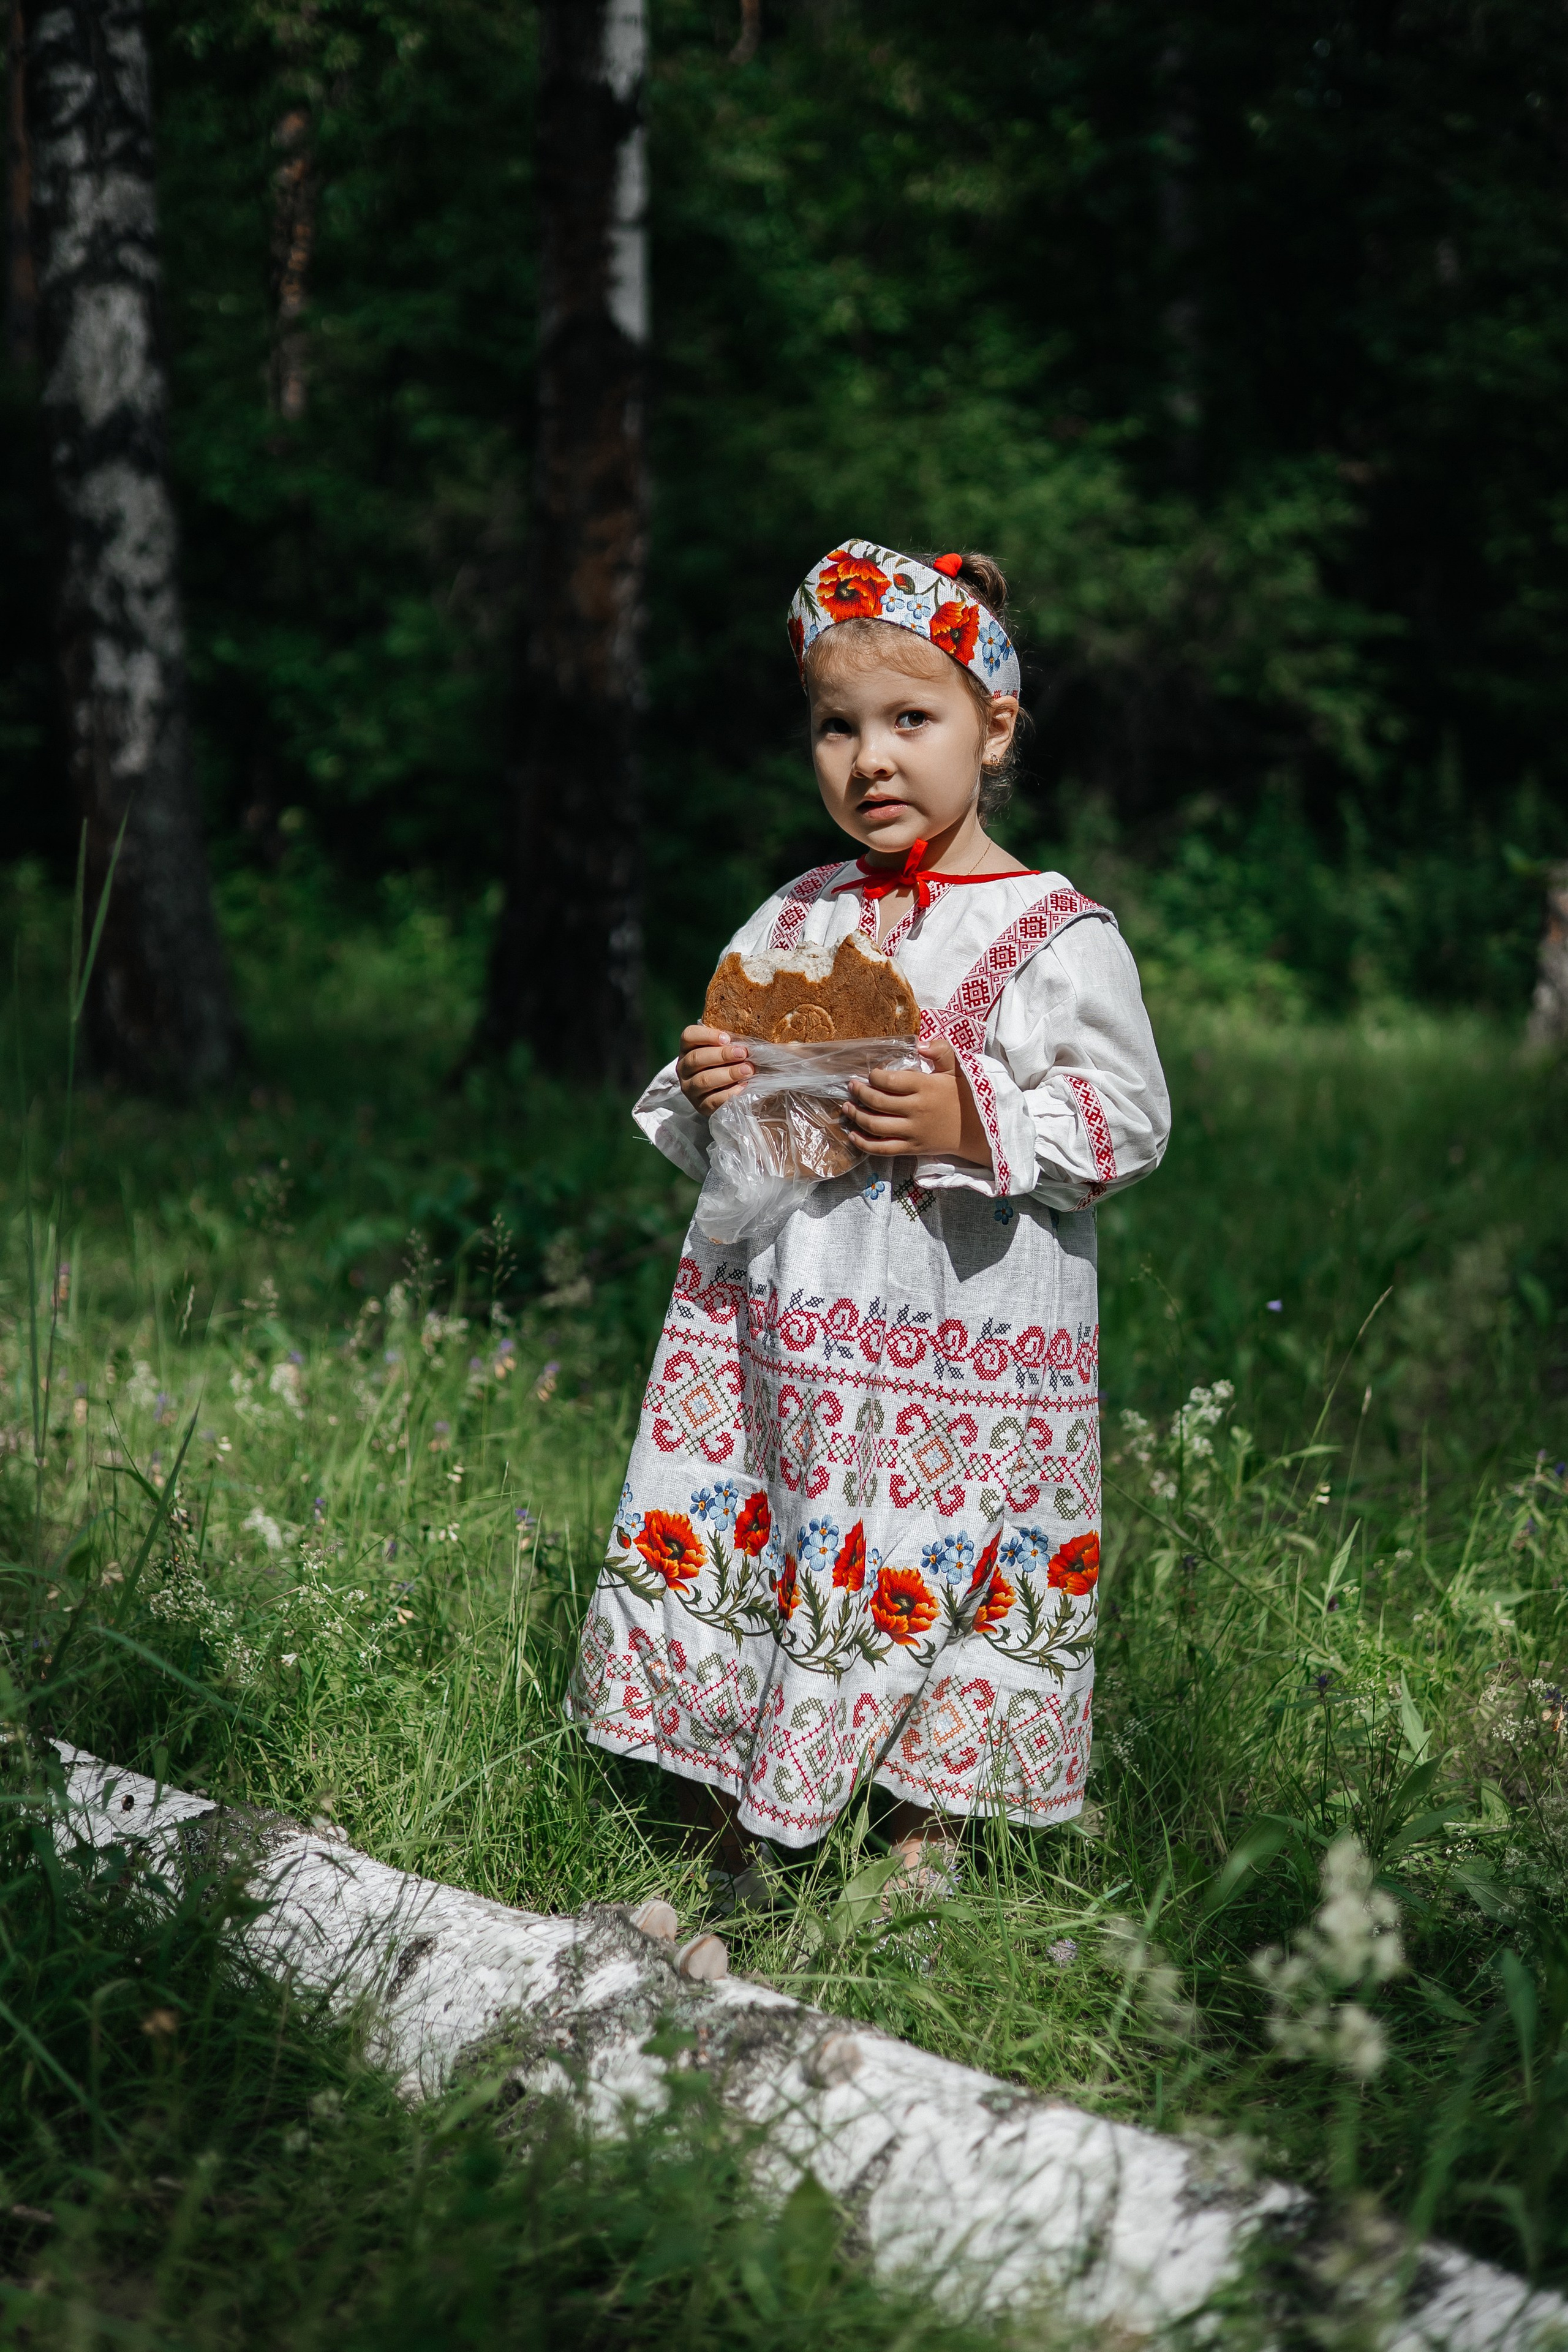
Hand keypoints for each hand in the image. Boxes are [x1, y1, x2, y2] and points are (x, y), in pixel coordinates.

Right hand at [677, 1024, 754, 1118]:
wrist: (729, 1092)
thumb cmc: (730, 1064)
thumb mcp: (728, 1049)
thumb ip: (734, 1040)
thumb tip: (760, 1032)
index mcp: (689, 1048)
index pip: (689, 1036)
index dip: (706, 1035)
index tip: (727, 1038)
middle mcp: (684, 1068)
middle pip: (696, 1058)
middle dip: (722, 1055)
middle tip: (743, 1053)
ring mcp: (690, 1088)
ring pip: (704, 1080)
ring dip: (728, 1074)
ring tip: (748, 1070)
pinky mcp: (701, 1106)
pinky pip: (713, 1100)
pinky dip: (730, 1093)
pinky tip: (744, 1087)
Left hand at [845, 1038, 989, 1163]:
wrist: (978, 1129)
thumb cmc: (964, 1095)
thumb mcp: (958, 1068)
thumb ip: (941, 1051)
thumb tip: (920, 1044)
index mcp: (925, 1087)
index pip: (889, 1080)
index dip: (874, 1076)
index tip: (871, 1074)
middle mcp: (917, 1109)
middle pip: (878, 1102)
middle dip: (859, 1093)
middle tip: (852, 1087)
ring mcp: (914, 1131)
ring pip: (875, 1125)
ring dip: (856, 1116)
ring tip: (847, 1107)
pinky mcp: (913, 1148)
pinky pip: (883, 1148)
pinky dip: (864, 1144)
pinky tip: (853, 1135)